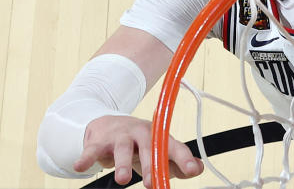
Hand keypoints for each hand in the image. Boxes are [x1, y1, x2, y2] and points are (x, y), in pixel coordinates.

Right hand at [75, 115, 202, 188]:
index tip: (192, 171)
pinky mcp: (99, 141)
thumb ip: (176, 162)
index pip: (174, 147)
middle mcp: (141, 133)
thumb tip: (198, 169)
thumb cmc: (138, 143)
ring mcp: (120, 136)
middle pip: (148, 147)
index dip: (184, 159)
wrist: (108, 124)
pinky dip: (86, 158)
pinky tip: (80, 167)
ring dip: (122, 164)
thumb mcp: (158, 151)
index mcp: (159, 137)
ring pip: (122, 149)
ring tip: (123, 180)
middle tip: (152, 183)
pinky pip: (92, 150)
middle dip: (151, 165)